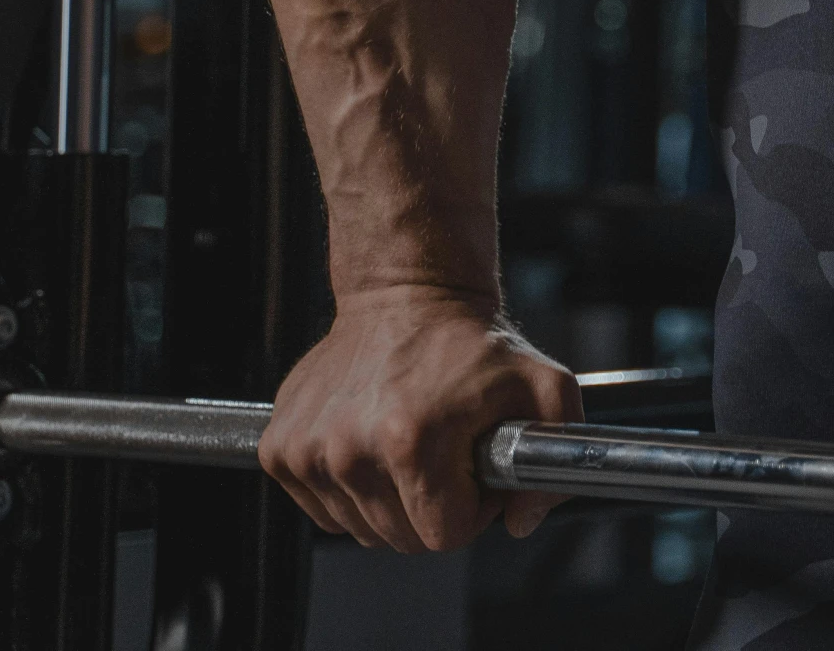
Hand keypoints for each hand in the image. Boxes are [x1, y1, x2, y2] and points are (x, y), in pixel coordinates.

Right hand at [260, 285, 581, 550]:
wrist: (406, 294)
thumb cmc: (473, 343)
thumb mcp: (544, 387)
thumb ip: (555, 464)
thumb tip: (522, 522)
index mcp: (411, 441)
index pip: (445, 535)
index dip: (474, 508)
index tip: (476, 469)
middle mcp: (349, 451)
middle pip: (402, 539)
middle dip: (434, 508)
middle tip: (448, 454)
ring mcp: (306, 452)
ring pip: (361, 529)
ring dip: (392, 499)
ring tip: (411, 441)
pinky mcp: (278, 449)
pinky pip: (323, 510)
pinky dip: (351, 488)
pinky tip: (372, 440)